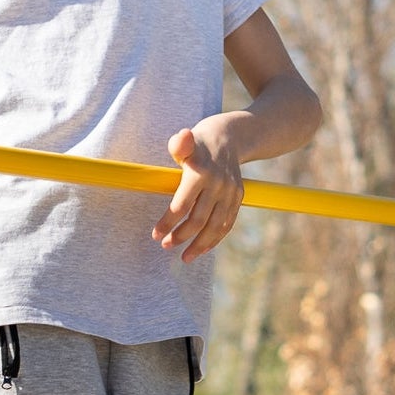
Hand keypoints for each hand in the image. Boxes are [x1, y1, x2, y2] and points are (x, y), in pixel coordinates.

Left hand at [153, 117, 244, 259]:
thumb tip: (182, 137)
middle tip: (165, 245)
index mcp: (201, 172)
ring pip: (215, 227)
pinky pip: (227, 224)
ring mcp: (230, 192)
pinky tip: (202, 249)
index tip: (155, 235)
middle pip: (198, 220)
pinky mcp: (238, 198)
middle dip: (181, 236)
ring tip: (185, 257)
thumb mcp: (186, 140)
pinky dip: (215, 239)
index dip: (168, 223)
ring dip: (199, 245)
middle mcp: (218, 184)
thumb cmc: (199, 142)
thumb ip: (179, 143)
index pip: (182, 205)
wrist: (231, 137)